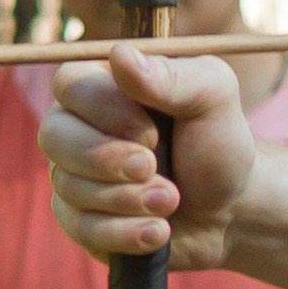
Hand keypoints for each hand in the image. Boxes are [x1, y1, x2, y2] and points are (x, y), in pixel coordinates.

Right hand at [42, 46, 258, 272]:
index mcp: (103, 84)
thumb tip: (120, 55)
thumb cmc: (218, 143)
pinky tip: (159, 231)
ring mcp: (74, 175)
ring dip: (128, 200)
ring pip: (69, 187)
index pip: (69, 84)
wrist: (232, 209)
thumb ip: (172, 75)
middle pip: (55, 137)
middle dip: (110, 161)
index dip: (106, 112)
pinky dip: (125, 233)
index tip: (152, 132)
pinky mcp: (81, 220)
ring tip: (171, 199)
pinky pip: (80, 229)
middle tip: (155, 169)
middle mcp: (78, 126)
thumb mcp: (213, 98)